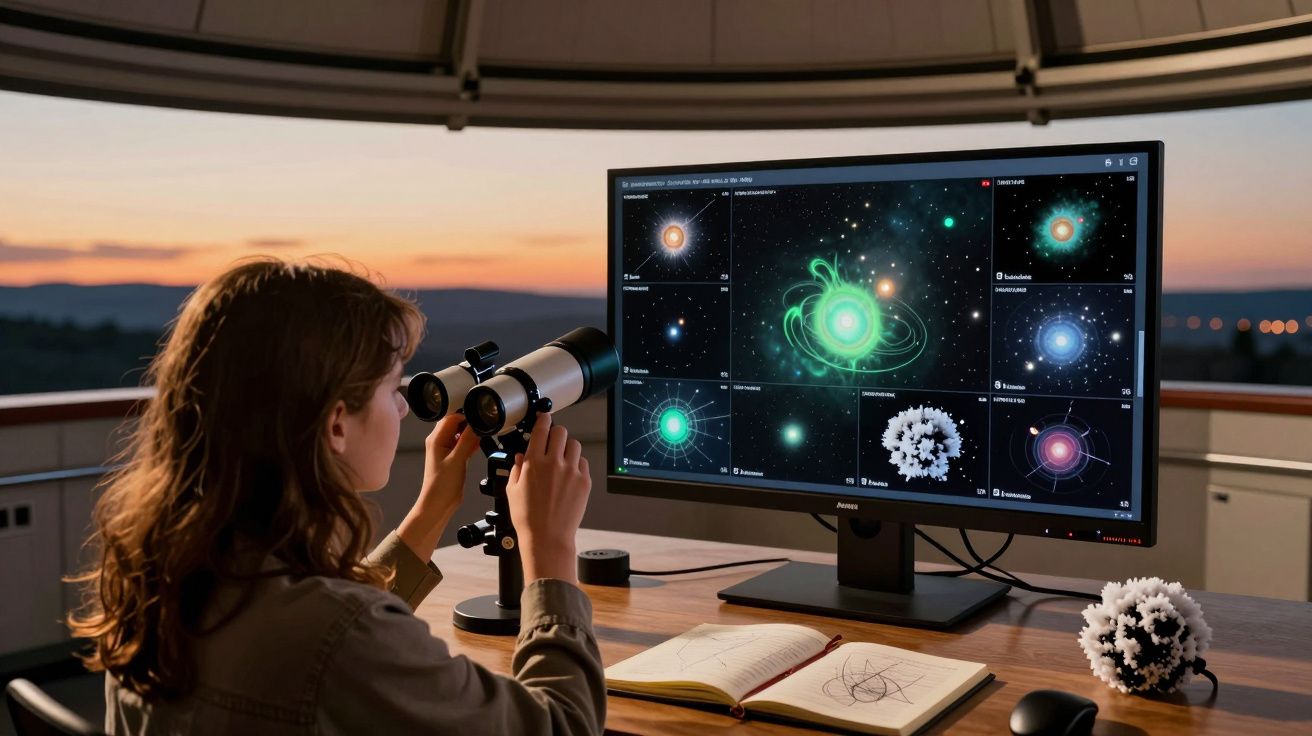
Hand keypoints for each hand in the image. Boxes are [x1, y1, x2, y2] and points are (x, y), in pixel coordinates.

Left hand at [397, 414, 481, 559]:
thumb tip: (476, 424)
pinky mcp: (453, 458)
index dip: (465, 416)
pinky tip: (477, 447)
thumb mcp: (457, 460)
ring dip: (471, 435)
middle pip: (456, 424)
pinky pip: (463, 444)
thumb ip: (467, 440)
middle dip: (470, 424)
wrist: (439, 504)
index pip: (451, 417)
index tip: (478, 418)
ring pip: (461, 434)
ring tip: (479, 440)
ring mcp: (446, 450)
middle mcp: (439, 442)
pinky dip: (471, 444)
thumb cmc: (441, 485)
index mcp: (436, 439)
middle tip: (481, 429)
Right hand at [507, 412, 590, 584]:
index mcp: (534, 462)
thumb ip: (516, 468)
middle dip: (555, 433)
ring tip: (561, 458)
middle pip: (560, 431)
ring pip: (574, 444)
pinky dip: (576, 463)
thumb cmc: (528, 518)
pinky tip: (568, 473)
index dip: (543, 419)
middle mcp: (554, 463)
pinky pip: (583, 462)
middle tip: (552, 440)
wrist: (547, 537)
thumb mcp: (512, 490)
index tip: (544, 418)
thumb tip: (520, 456)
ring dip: (567, 447)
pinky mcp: (584, 481)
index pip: (541, 429)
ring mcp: (571, 471)